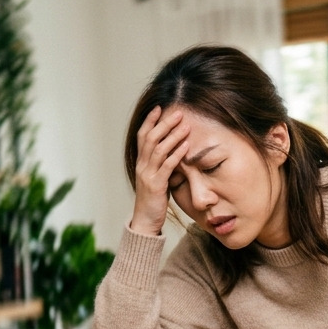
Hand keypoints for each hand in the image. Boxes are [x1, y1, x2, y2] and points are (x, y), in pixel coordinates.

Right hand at [130, 106, 189, 235]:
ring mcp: (147, 175)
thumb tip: (173, 151)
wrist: (145, 220)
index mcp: (140, 162)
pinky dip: (177, 154)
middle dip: (164, 124)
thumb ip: (161, 164)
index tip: (159, 108)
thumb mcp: (155, 178)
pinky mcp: (156, 185)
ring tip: (186, 126)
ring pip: (158, 149)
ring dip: (173, 136)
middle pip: (150, 138)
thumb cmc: (153, 200)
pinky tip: (186, 146)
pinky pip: (166, 166)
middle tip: (178, 113)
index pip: (142, 136)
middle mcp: (142, 166)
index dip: (150, 121)